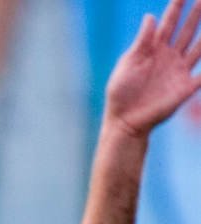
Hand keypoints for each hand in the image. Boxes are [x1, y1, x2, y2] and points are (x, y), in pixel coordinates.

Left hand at [104, 0, 200, 136]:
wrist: (124, 120)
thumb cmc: (121, 92)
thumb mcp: (129, 63)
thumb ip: (142, 41)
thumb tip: (150, 16)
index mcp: (153, 50)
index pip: (168, 24)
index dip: (177, 8)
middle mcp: (169, 57)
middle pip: (186, 31)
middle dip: (196, 15)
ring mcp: (179, 71)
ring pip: (198, 47)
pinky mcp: (185, 86)